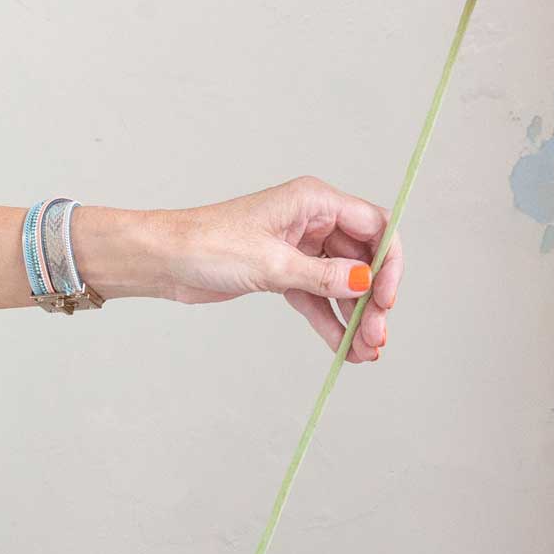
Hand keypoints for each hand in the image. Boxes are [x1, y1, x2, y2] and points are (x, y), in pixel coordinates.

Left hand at [160, 176, 402, 363]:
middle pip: (363, 259)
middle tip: (375, 336)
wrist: (165, 260)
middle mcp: (313, 220)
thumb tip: (365, 283)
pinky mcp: (284, 272)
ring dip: (355, 317)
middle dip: (372, 300)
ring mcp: (300, 247)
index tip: (386, 299)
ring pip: (342, 283)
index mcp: (315, 201)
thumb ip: (323, 276)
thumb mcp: (272, 263)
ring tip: (363, 352)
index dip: (389, 263)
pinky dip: (330, 321)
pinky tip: (342, 348)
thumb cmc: (208, 244)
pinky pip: (318, 297)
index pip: (375, 226)